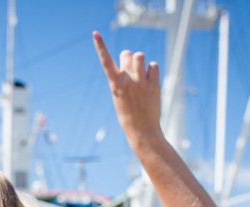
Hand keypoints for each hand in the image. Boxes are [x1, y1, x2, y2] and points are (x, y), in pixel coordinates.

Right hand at [92, 32, 161, 147]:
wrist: (141, 131)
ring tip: (141, 73)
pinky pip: (154, 65)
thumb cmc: (128, 114)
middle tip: (131, 72)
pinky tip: (150, 81)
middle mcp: (127, 80)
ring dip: (140, 61)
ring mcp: (141, 82)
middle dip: (129, 59)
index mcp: (115, 84)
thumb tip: (131, 60)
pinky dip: (152, 70)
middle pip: (127, 54)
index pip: (105, 61)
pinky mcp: (154, 84)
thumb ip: (122, 78)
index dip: (100, 46)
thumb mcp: (119, 96)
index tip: (95, 33)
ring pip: (140, 55)